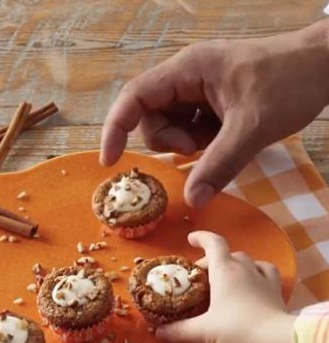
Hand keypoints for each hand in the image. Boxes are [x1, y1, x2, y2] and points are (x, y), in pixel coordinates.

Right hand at [100, 20, 328, 207]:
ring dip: (188, 143)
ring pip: (170, 126)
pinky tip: (226, 137)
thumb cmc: (290, 82)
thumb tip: (192, 201)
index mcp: (187, 70)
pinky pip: (190, 129)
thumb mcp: (253, 127)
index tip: (110, 161)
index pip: (135, 97)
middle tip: (197, 149)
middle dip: (170, 141)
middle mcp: (186, 78)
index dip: (116, 128)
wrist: (325, 66)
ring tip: (221, 140)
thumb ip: (220, 164)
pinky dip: (202, 143)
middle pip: (151, 117)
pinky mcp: (210, 104)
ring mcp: (198, 91)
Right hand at [156, 231, 296, 342]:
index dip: (201, 237)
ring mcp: (262, 277)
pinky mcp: (275, 290)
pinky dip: (257, 271)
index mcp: (224, 270)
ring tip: (225, 277)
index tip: (190, 239)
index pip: (213, 242)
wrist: (277, 340)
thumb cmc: (237, 329)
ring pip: (246, 260)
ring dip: (234, 264)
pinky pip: (266, 271)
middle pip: (226, 253)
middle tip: (201, 277)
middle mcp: (243, 267)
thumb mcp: (203, 331)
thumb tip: (158, 333)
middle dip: (211, 261)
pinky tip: (253, 280)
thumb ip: (179, 331)